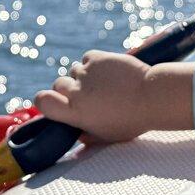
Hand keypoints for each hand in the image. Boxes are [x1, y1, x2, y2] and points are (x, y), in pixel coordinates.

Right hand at [34, 51, 163, 142]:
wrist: (153, 97)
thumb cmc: (132, 121)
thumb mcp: (107, 136)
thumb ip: (87, 136)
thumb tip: (77, 135)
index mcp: (75, 113)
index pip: (42, 101)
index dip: (45, 100)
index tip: (55, 101)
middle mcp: (76, 92)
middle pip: (58, 84)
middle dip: (69, 88)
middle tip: (87, 93)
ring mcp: (85, 73)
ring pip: (75, 70)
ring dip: (85, 75)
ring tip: (105, 83)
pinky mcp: (97, 58)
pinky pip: (87, 58)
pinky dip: (95, 63)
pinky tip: (109, 72)